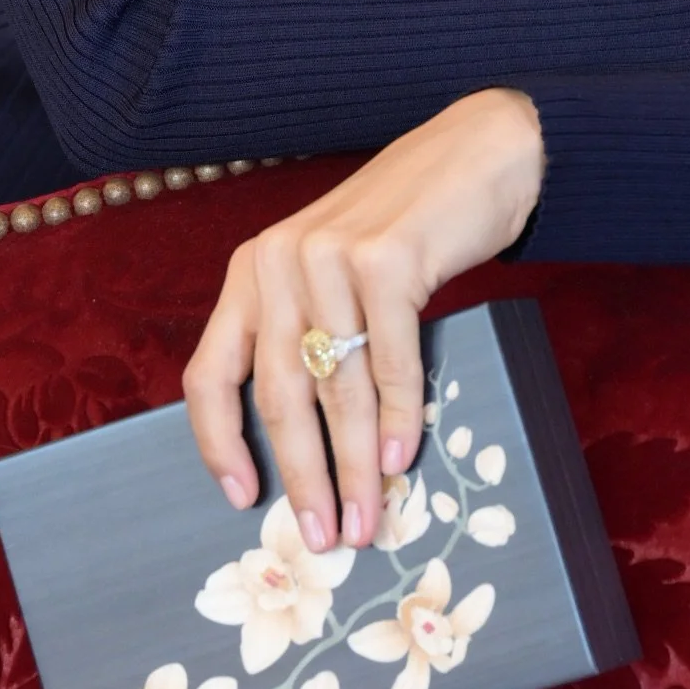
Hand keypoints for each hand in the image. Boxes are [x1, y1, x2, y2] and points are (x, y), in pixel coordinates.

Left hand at [182, 88, 544, 551]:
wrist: (479, 152)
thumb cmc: (409, 228)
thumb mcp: (336, 276)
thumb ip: (313, 338)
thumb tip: (312, 452)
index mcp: (253, 269)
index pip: (210, 371)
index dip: (218, 443)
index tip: (241, 499)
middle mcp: (278, 260)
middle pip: (278, 393)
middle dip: (303, 475)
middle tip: (323, 536)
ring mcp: (330, 256)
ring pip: (336, 386)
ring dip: (355, 463)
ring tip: (367, 516)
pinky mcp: (387, 259)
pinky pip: (388, 358)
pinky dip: (398, 416)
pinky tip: (404, 459)